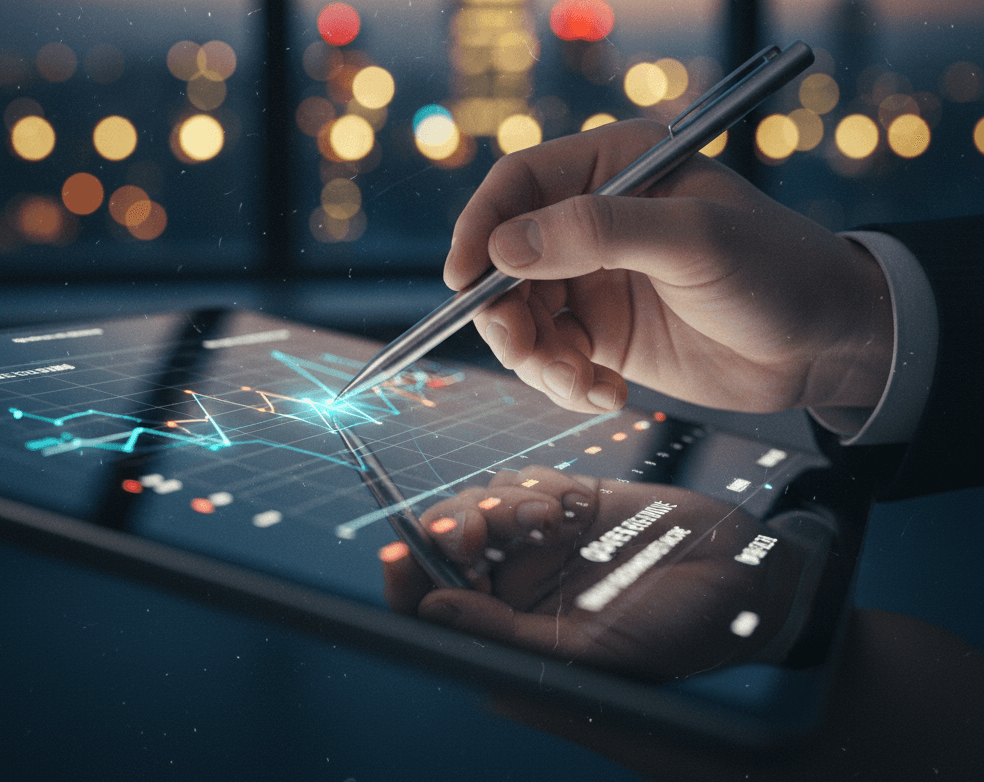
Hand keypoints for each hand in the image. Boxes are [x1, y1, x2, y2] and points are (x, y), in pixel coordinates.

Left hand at [382, 466, 808, 681]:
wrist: (740, 575)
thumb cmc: (675, 633)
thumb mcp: (587, 654)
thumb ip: (503, 637)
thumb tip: (431, 611)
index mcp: (512, 635)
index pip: (433, 610)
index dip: (406, 582)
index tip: (394, 553)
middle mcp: (517, 587)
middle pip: (446, 549)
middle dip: (449, 531)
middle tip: (470, 528)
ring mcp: (540, 541)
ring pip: (479, 505)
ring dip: (498, 505)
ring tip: (547, 519)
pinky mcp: (567, 501)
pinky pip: (522, 481)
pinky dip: (535, 486)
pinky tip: (572, 504)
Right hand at [443, 118, 892, 414]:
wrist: (825, 343)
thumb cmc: (775, 268)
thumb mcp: (693, 239)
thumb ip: (598, 233)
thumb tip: (504, 247)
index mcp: (614, 169)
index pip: (519, 185)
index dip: (480, 228)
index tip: (461, 280)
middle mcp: (594, 221)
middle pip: (506, 258)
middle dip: (505, 311)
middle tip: (526, 350)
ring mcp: (595, 278)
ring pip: (521, 314)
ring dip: (534, 356)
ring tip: (580, 383)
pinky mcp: (604, 332)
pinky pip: (551, 355)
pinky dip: (562, 382)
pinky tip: (604, 395)